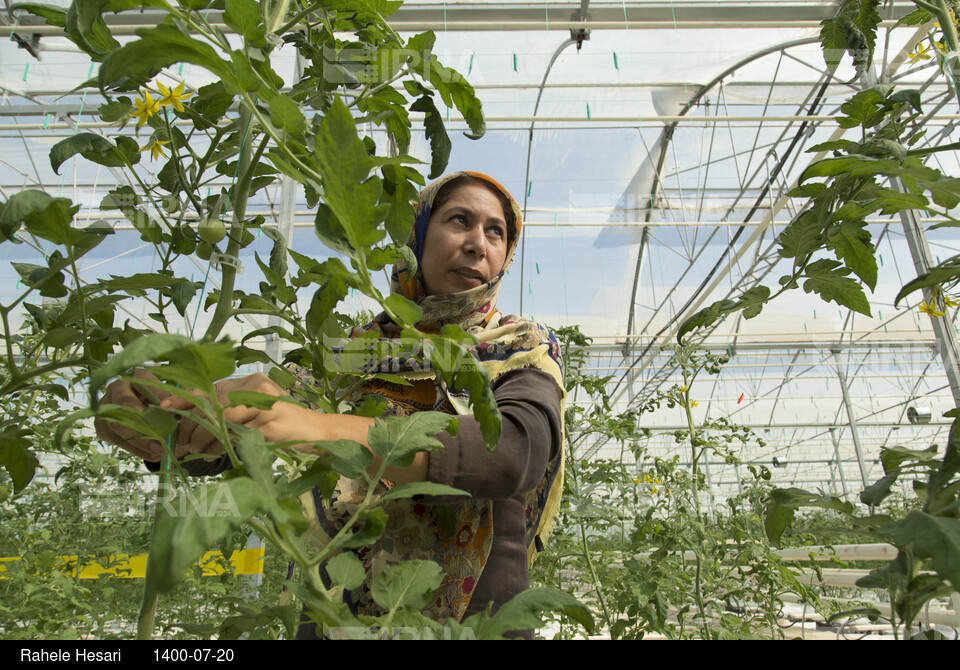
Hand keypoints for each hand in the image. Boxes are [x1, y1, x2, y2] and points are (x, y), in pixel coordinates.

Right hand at [94, 369, 171, 461]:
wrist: (145, 413)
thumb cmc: (161, 402)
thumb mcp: (169, 399)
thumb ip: (175, 403)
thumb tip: (179, 414)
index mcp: (136, 376)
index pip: (145, 383)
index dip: (159, 397)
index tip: (171, 411)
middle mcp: (117, 388)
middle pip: (124, 404)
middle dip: (142, 424)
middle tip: (159, 438)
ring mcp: (106, 406)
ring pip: (117, 424)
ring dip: (139, 440)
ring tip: (158, 450)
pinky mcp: (102, 426)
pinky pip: (117, 439)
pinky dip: (136, 449)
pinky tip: (152, 455)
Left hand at [159, 373, 292, 459]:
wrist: (316, 431)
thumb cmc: (283, 424)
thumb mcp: (255, 410)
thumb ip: (230, 410)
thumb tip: (192, 422)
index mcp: (251, 381)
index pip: (210, 387)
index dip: (185, 397)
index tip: (163, 406)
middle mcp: (256, 388)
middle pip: (212, 403)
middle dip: (192, 424)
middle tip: (184, 442)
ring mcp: (263, 405)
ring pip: (220, 420)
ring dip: (204, 438)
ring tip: (197, 451)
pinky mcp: (268, 424)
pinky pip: (235, 435)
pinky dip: (221, 446)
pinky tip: (215, 454)